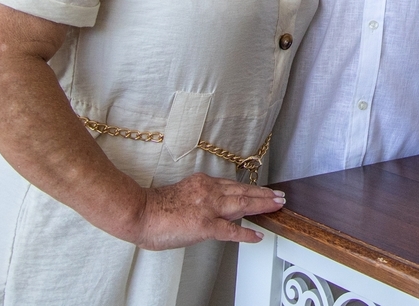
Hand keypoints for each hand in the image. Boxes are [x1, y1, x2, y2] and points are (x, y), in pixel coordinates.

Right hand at [132, 172, 284, 249]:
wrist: (139, 212)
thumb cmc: (153, 208)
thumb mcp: (180, 195)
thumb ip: (197, 200)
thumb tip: (207, 211)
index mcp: (202, 183)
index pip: (232, 186)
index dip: (249, 189)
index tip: (260, 190)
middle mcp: (209, 191)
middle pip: (243, 191)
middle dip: (263, 193)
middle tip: (279, 195)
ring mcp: (209, 207)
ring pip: (243, 204)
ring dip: (263, 205)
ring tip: (277, 206)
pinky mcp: (205, 224)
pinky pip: (231, 230)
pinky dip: (246, 233)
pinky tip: (257, 235)